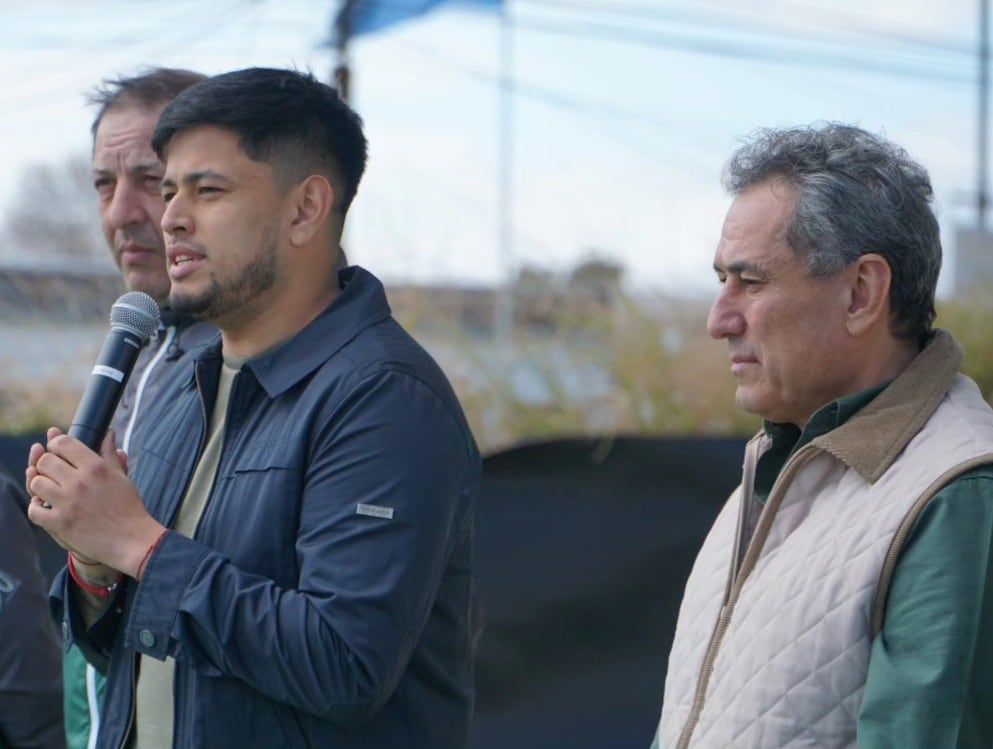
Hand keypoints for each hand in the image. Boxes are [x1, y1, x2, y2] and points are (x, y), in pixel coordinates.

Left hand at [26, 427, 164, 577]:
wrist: (132, 540)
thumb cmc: (128, 507)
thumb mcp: (121, 477)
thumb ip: (109, 454)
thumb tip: (108, 433)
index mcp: (96, 467)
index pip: (63, 443)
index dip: (56, 444)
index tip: (58, 451)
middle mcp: (79, 482)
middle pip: (45, 461)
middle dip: (47, 464)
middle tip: (54, 472)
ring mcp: (68, 503)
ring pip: (36, 483)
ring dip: (40, 485)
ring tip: (50, 490)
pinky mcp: (60, 523)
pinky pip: (34, 509)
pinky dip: (36, 507)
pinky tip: (45, 506)